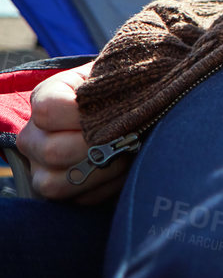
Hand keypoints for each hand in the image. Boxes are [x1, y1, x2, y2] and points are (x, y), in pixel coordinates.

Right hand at [15, 63, 130, 203]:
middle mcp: (33, 136)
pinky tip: (125, 168)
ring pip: (55, 184)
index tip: (115, 112)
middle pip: (52, 151)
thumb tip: (133, 102)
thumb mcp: (119, 77)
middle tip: (128, 136)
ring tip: (127, 153)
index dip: (83, 115)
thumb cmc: (125, 89)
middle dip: (98, 146)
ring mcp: (40, 167)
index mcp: (45, 98)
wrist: (134, 107)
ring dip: (101, 171)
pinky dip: (107, 187)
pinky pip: (78, 201)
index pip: (48, 111)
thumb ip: (116, 85)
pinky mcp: (60, 190)